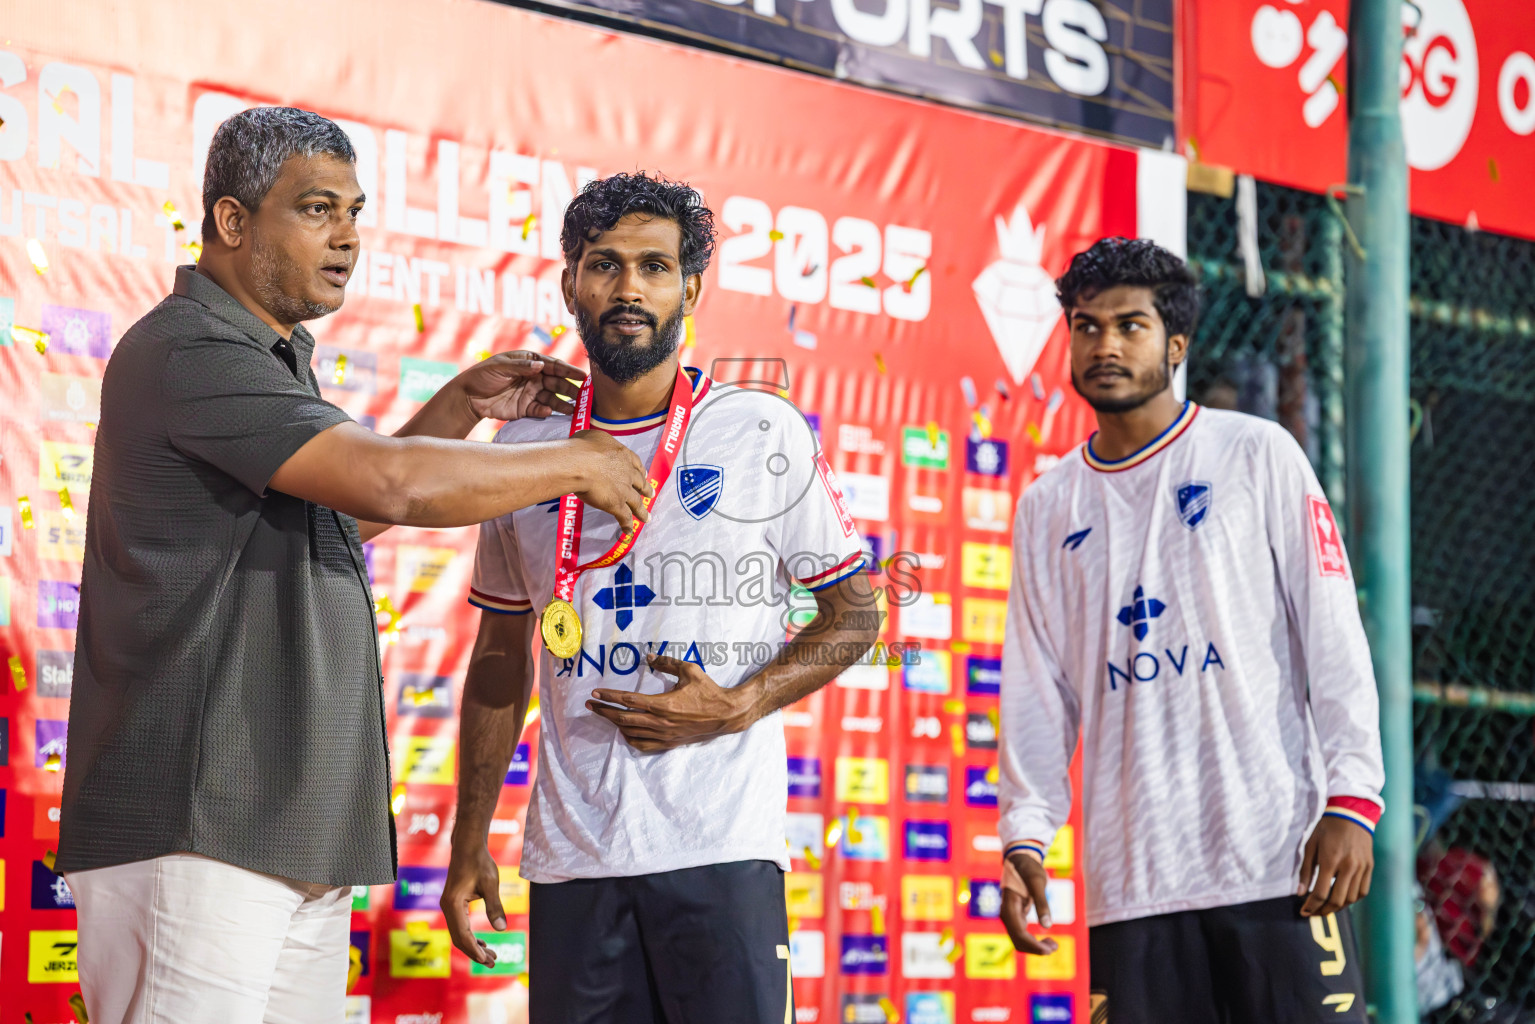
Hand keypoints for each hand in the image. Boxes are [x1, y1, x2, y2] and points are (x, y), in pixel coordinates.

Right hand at [440, 843, 505, 965]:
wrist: (467, 846)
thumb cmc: (479, 861)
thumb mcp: (491, 883)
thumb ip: (495, 906)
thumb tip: (501, 929)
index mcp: (453, 904)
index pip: (463, 935)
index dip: (474, 950)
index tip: (486, 961)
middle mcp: (447, 907)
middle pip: (459, 938)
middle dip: (474, 952)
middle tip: (492, 962)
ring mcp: (448, 906)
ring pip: (459, 933)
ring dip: (473, 946)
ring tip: (490, 956)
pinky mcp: (453, 904)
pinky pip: (460, 925)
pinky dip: (470, 936)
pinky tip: (482, 942)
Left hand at [458, 351, 583, 421]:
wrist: (468, 397)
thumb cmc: (483, 376)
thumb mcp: (500, 366)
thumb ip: (521, 367)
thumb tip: (541, 366)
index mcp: (530, 362)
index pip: (553, 365)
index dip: (568, 370)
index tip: (582, 376)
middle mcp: (535, 377)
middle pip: (557, 382)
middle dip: (570, 389)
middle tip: (583, 396)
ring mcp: (531, 393)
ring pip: (552, 398)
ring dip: (563, 403)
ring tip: (574, 409)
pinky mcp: (526, 408)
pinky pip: (540, 410)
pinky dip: (546, 412)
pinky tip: (548, 412)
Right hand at [568, 429, 652, 532]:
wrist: (580, 463)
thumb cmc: (582, 447)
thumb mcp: (592, 437)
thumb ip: (597, 443)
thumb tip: (592, 444)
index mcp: (622, 455)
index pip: (635, 463)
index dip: (640, 470)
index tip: (644, 474)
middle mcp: (627, 472)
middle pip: (640, 483)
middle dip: (646, 489)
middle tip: (651, 494)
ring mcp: (623, 489)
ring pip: (636, 503)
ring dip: (642, 511)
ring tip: (647, 518)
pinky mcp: (616, 504)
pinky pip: (625, 517)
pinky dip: (627, 525)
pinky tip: (628, 533)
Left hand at [586, 655, 758, 752]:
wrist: (725, 714)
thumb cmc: (708, 690)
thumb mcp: (689, 670)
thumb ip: (667, 663)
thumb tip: (649, 657)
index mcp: (663, 704)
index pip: (629, 700)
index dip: (610, 696)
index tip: (596, 692)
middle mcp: (661, 722)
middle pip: (624, 718)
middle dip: (604, 711)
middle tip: (591, 704)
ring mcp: (664, 734)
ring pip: (631, 732)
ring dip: (614, 724)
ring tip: (604, 714)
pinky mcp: (669, 742)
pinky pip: (643, 744)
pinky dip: (629, 738)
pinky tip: (624, 731)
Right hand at [999, 853, 1059, 955]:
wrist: (1020, 859)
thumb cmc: (1029, 868)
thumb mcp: (1037, 882)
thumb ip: (1042, 904)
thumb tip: (1047, 926)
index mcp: (1009, 907)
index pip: (1019, 934)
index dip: (1034, 945)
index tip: (1049, 950)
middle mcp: (1006, 914)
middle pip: (1018, 940)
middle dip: (1036, 948)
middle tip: (1055, 947)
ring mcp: (1009, 916)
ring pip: (1019, 940)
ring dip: (1035, 946)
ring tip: (1053, 945)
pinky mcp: (1015, 915)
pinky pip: (1022, 934)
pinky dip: (1033, 940)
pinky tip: (1046, 939)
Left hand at [1298, 816, 1374, 916]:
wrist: (1351, 814)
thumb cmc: (1327, 829)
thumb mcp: (1311, 845)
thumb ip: (1305, 871)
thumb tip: (1300, 893)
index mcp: (1330, 860)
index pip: (1320, 892)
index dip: (1311, 906)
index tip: (1304, 912)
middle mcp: (1348, 866)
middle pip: (1337, 900)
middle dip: (1323, 911)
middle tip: (1314, 913)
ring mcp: (1361, 868)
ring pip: (1351, 899)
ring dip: (1338, 907)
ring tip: (1326, 907)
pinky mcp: (1369, 867)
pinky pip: (1362, 891)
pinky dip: (1352, 899)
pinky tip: (1342, 899)